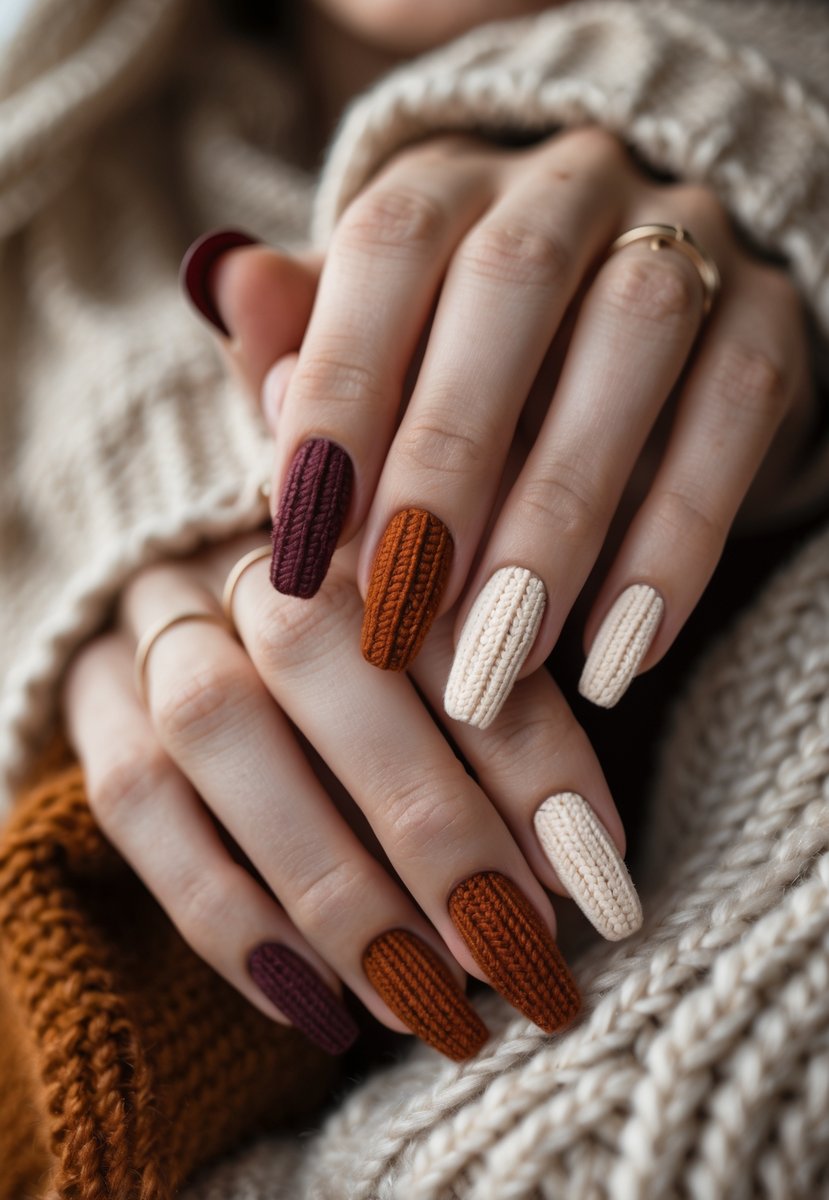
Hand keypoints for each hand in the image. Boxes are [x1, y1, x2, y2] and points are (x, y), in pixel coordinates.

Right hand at [63, 522, 637, 1060]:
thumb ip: (508, 718)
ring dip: (329, 883)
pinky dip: (226, 912)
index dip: (525, 748)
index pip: (447, 622)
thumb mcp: (450, 661)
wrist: (212, 602)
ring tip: (428, 1003)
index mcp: (362, 521)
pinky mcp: (90, 700)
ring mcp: (157, 623)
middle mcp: (246, 556)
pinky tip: (316, 1002)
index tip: (595, 870)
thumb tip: (581, 862)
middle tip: (515, 949)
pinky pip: (133, 800)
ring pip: (217, 732)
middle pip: (317, 652)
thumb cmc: (372, 650)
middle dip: (425, 816)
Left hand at [191, 125, 815, 723]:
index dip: (340, 386)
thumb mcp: (377, 346)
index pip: (386, 248)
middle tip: (405, 611)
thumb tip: (222, 291)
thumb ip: (303, 336)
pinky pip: (734, 416)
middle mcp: (567, 183)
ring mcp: (684, 236)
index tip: (306, 539)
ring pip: (633, 341)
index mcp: (450, 181)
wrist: (643, 322)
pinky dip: (676, 544)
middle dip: (448, 460)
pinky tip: (622, 652)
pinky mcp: (768, 317)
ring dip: (561, 514)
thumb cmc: (467, 357)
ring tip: (509, 652)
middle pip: (509, 285)